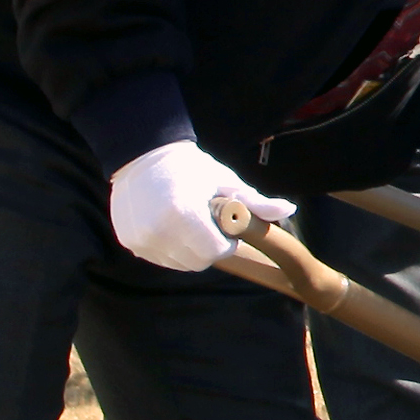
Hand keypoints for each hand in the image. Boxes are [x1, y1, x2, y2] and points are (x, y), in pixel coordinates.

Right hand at [106, 141, 292, 273]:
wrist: (144, 156)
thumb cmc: (192, 168)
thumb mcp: (226, 182)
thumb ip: (256, 202)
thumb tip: (289, 209)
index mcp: (184, 215)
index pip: (217, 251)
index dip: (227, 241)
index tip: (225, 225)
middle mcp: (157, 231)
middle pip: (199, 262)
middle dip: (209, 247)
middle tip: (208, 224)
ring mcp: (140, 239)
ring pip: (179, 263)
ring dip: (189, 250)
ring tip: (189, 223)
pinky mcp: (130, 242)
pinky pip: (160, 258)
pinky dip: (170, 249)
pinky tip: (172, 227)